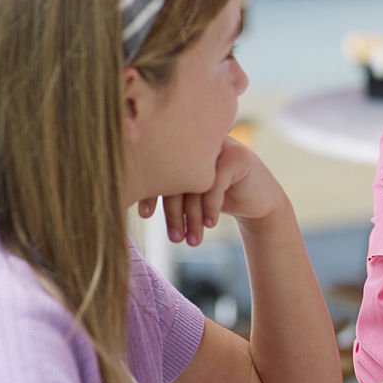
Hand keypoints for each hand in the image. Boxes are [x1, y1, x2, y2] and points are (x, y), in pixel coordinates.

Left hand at [138, 137, 285, 245]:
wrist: (259, 201)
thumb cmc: (218, 198)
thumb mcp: (190, 192)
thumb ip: (169, 187)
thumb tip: (123, 199)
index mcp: (182, 144)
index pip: (159, 166)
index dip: (151, 191)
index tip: (146, 215)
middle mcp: (200, 141)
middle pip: (177, 175)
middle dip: (174, 212)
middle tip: (174, 239)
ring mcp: (220, 147)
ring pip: (196, 183)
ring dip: (192, 217)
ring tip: (192, 241)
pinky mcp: (238, 158)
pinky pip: (215, 185)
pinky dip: (210, 208)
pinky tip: (211, 225)